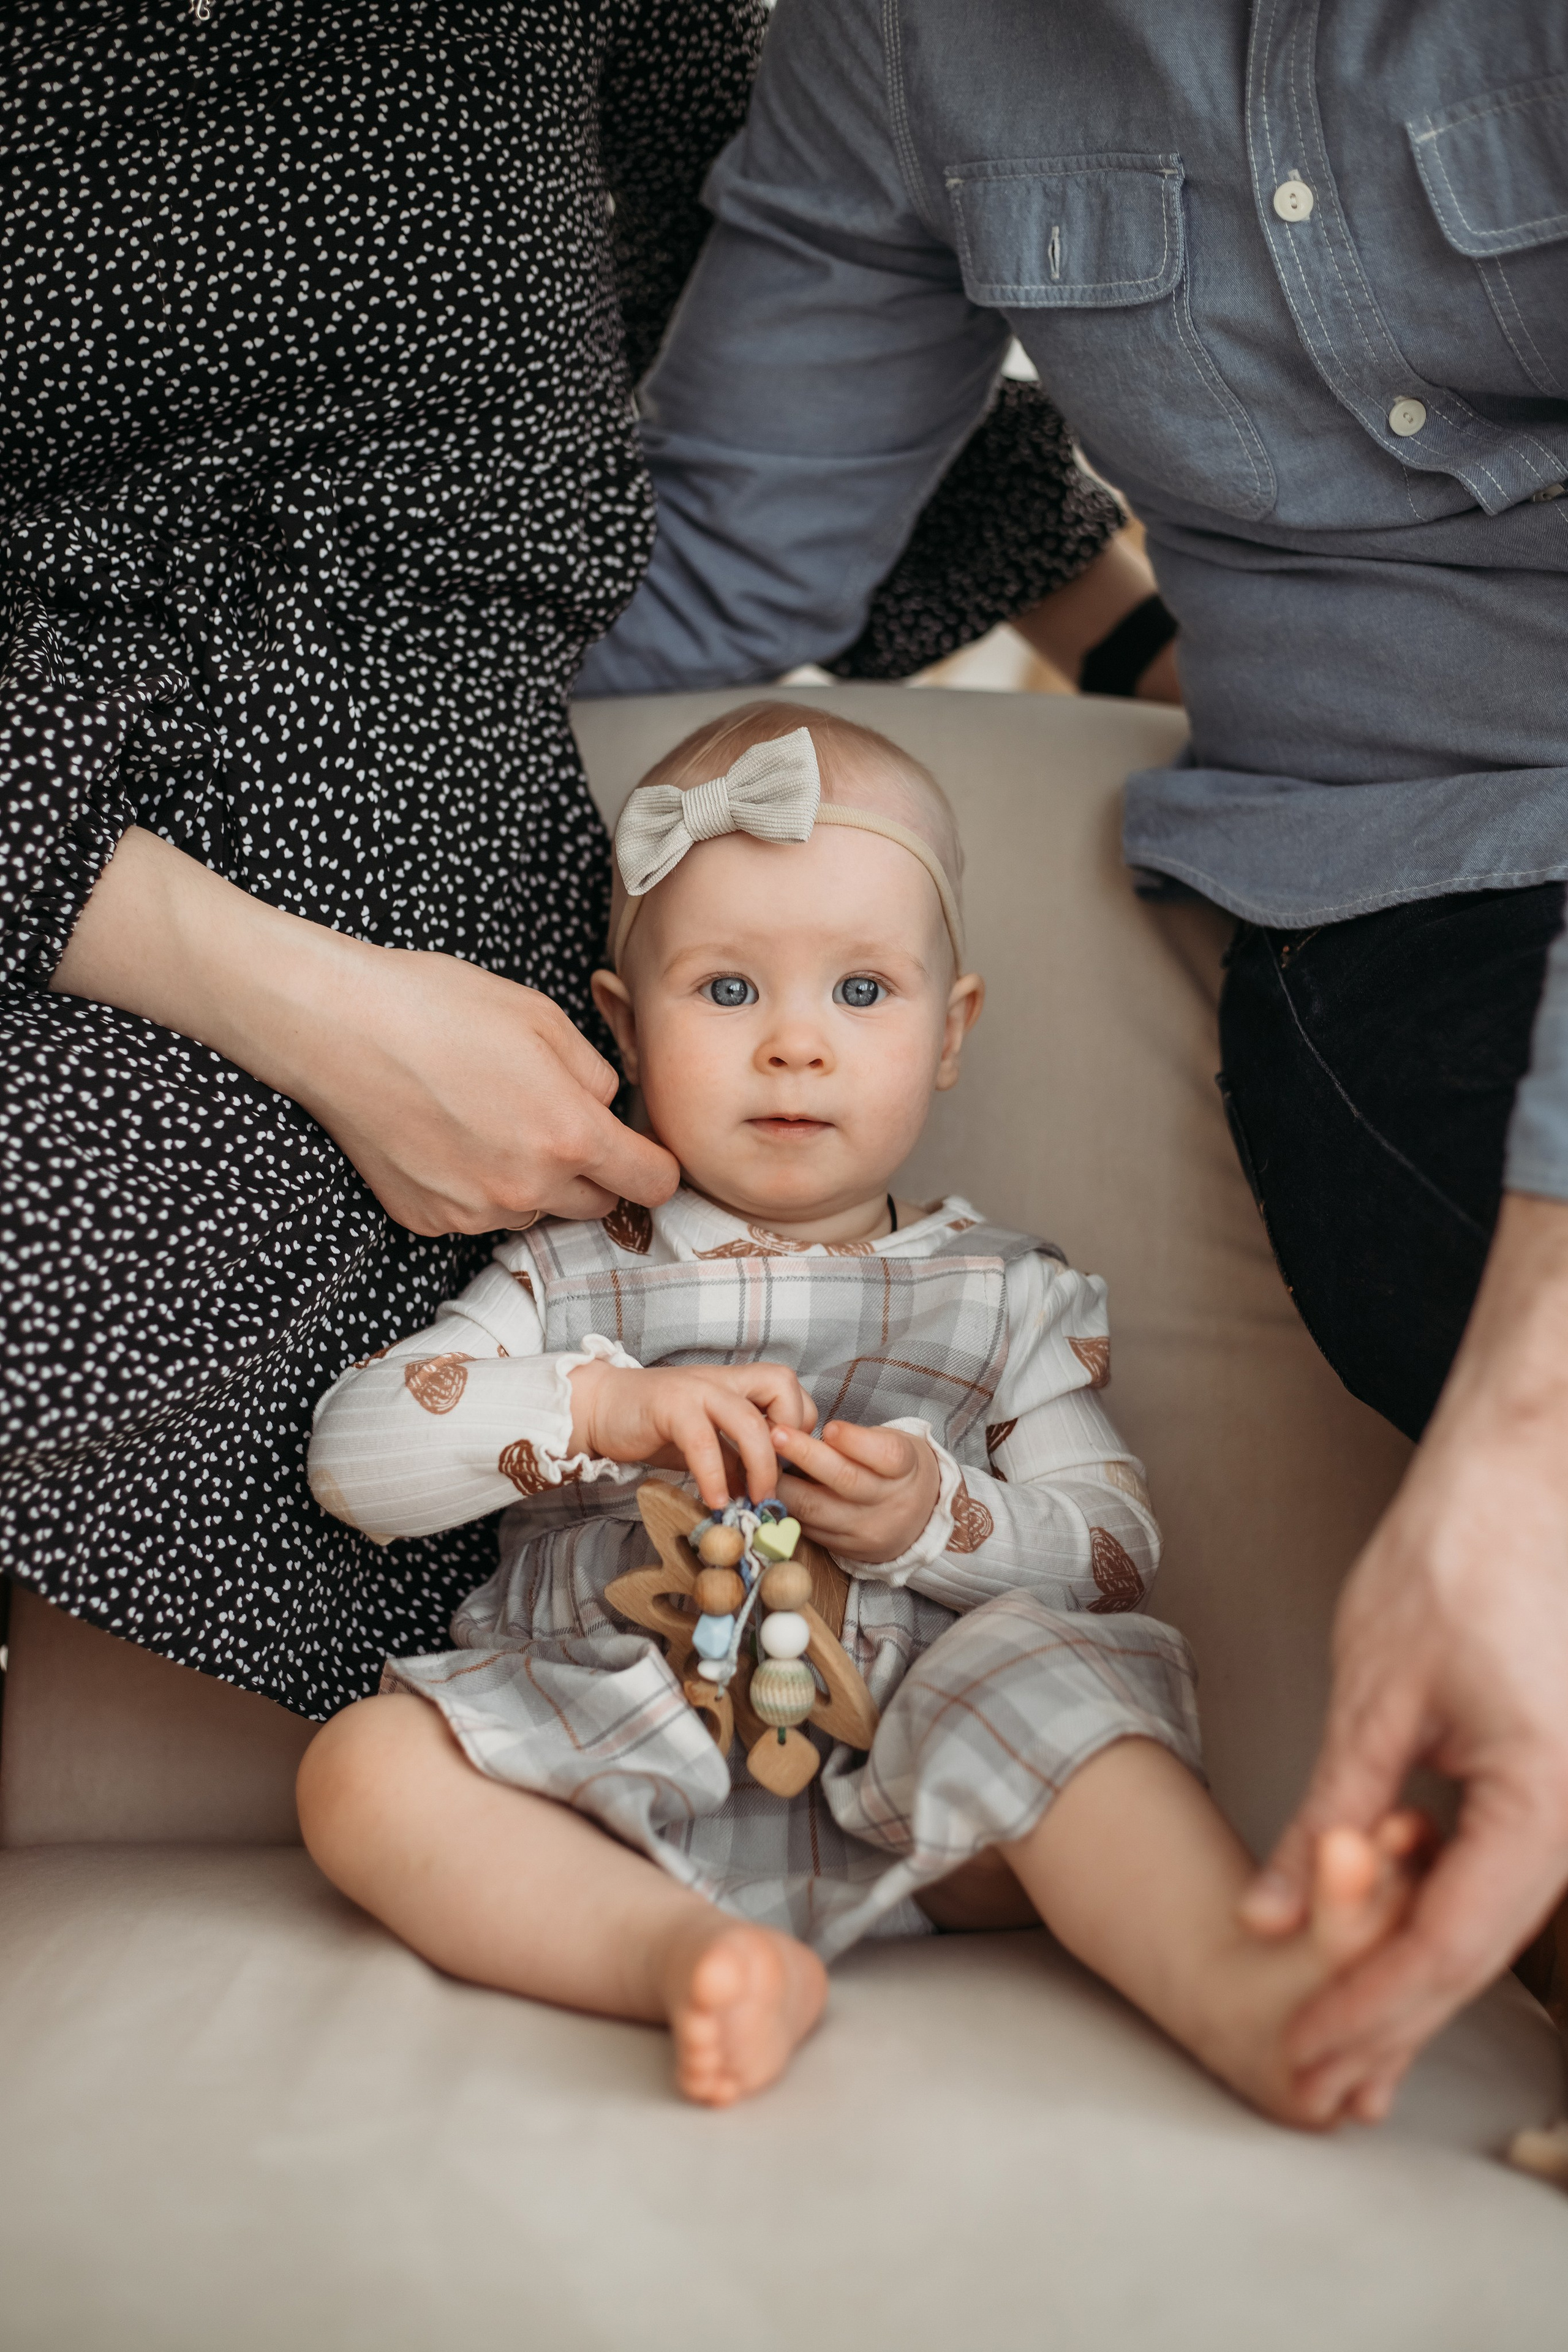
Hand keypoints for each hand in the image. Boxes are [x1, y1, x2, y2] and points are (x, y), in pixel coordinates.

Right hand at [52, 827, 677, 1233]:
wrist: (338, 1028)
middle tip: (555, 1120)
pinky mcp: (428, 1219)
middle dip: (591, 1170)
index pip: (652, 1183)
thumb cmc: (438, 1008)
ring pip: (536, 1211)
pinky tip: (450, 1137)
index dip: (653, 1164)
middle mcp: (527, 1189)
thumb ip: (594, 1073)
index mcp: (569, 1136)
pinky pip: (480, 1215)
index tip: (641, 1149)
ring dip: (533, 1181)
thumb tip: (609, 1107)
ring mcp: (474, 1211)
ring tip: (490, 1120)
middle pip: (596, 1205)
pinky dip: (478, 1187)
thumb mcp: (541, 1018)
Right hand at [569, 1360, 817, 1510]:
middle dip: (791, 1436)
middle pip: (782, 1385)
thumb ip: (735, 1459)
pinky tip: (715, 1500)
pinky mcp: (670, 1406)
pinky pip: (703, 1442)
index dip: (800, 1422)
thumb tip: (762, 1493)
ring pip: (749, 1419)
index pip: (790, 1387)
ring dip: (760, 1466)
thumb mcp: (707, 1443)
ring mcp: (697, 1390)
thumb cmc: (656, 1425)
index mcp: (736, 1383)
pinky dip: (714, 1475)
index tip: (787, 1460)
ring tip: (755, 1500)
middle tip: (778, 1479)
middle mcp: (723, 1379)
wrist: (600, 1408)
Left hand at [770, 1420, 940, 1563]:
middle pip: (846, 1480)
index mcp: (906, 1468)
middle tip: (775, 1435)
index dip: (856, 1442)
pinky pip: (809, 1528)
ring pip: (817, 1509)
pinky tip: (771, 1490)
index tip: (828, 1428)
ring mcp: (867, 1529)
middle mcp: (890, 1502)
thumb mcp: (890, 1445)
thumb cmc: (893, 1470)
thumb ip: (856, 1440)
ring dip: (784, 1485)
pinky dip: (787, 1508)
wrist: (917, 1520)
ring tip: (760, 1463)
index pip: (886, 1455)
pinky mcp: (846, 1549)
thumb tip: (802, 1430)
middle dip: (805, 1456)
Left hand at [1241, 1193, 1567, 2121]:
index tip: (1300, 2056)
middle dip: (1385, 2016)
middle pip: (1471, 1950)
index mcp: (1543, 1806)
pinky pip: (1492, 1860)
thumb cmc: (1456, 1555)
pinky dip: (1424, 1889)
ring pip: (1481, 1913)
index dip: (1369, 2010)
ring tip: (1322, 2010)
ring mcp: (1565, 1799)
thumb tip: (1270, 1916)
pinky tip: (1367, 1881)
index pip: (1449, 1947)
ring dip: (1401, 1959)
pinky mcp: (1547, 1772)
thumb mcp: (1373, 1693)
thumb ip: (1327, 1814)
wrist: (1522, 1470)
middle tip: (1309, 2077)